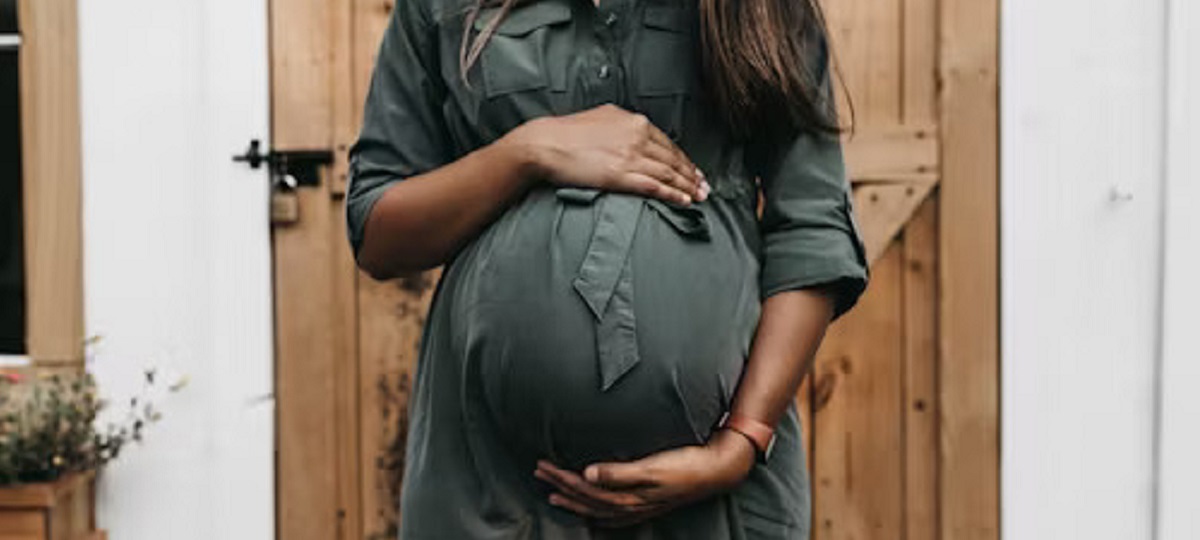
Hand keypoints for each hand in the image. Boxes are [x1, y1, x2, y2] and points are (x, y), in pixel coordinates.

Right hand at [505, 104, 709, 204]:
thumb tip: (633, 128)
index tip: (693, 170)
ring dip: (687, 187)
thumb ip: (622, 124)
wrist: (544, 143)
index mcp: (633, 121)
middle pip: (673, 159)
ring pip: (668, 173)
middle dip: (691, 175)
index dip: (684, 159)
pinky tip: (683, 201)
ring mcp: (630, 156)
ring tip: (699, 197)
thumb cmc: (566, 133)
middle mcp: (637, 136)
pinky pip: (654, 186)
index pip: (667, 143)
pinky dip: (672, 195)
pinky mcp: (620, 175)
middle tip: (705, 187)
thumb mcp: (601, 118)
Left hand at [533, 429, 755, 527]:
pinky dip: (597, 513)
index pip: (585, 489)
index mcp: (629, 495)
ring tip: (554, 493)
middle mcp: (631, 504)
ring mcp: (640, 507)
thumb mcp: (652, 466)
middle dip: (561, 486)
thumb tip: (587, 474)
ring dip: (574, 500)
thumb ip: (619, 472)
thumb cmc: (685, 464)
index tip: (543, 466)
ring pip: (597, 508)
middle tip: (540, 472)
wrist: (717, 470)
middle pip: (587, 499)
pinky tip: (592, 513)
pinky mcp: (649, 504)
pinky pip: (614, 515)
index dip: (562, 478)